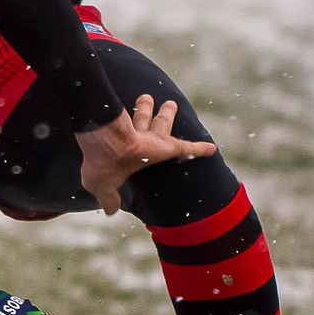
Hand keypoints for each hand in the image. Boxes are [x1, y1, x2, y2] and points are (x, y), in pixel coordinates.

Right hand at [74, 94, 218, 215]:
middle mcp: (136, 142)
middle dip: (146, 114)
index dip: (129, 145)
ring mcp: (152, 141)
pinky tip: (212, 150)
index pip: (126, 147)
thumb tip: (110, 210)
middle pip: (144, 126)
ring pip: (163, 124)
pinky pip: (188, 148)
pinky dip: (200, 149)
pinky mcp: (168, 145)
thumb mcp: (101, 186)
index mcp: (122, 154)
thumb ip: (108, 197)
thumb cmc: (103, 164)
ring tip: (170, 104)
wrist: (109, 146)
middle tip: (150, 109)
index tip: (130, 145)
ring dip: (167, 114)